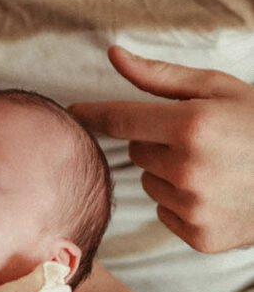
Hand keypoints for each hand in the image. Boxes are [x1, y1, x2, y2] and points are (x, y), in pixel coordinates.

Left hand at [70, 45, 253, 251]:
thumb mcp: (219, 88)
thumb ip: (160, 76)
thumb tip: (113, 55)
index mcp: (191, 126)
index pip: (121, 120)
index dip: (93, 114)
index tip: (74, 111)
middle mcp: (188, 169)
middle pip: (135, 154)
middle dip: (157, 143)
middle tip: (198, 140)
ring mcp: (194, 207)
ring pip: (149, 185)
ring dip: (169, 175)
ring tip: (212, 168)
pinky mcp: (199, 236)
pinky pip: (166, 213)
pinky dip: (183, 204)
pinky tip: (216, 194)